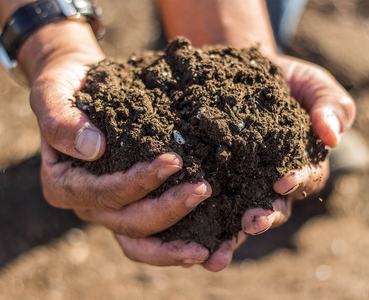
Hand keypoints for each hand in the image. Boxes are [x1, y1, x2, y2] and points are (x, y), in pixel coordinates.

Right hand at [25, 21, 213, 266]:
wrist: (82, 88)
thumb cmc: (66, 87)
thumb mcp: (53, 93)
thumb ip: (61, 121)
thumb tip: (92, 148)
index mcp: (64, 184)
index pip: (104, 193)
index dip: (138, 182)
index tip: (173, 161)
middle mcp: (88, 204)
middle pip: (128, 222)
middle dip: (168, 211)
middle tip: (203, 190)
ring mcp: (111, 208)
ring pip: (141, 239)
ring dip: (174, 245)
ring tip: (208, 244)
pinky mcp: (133, 203)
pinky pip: (154, 232)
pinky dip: (177, 241)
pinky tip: (209, 239)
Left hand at [200, 54, 355, 271]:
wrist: (242, 70)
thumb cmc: (284, 80)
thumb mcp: (312, 85)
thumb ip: (330, 106)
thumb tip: (333, 136)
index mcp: (299, 163)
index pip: (304, 178)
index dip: (296, 181)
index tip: (282, 182)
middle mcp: (269, 181)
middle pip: (271, 207)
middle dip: (262, 217)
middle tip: (252, 223)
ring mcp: (241, 183)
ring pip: (237, 217)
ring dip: (229, 238)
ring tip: (214, 256)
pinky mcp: (212, 180)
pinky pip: (208, 205)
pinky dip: (199, 223)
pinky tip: (187, 237)